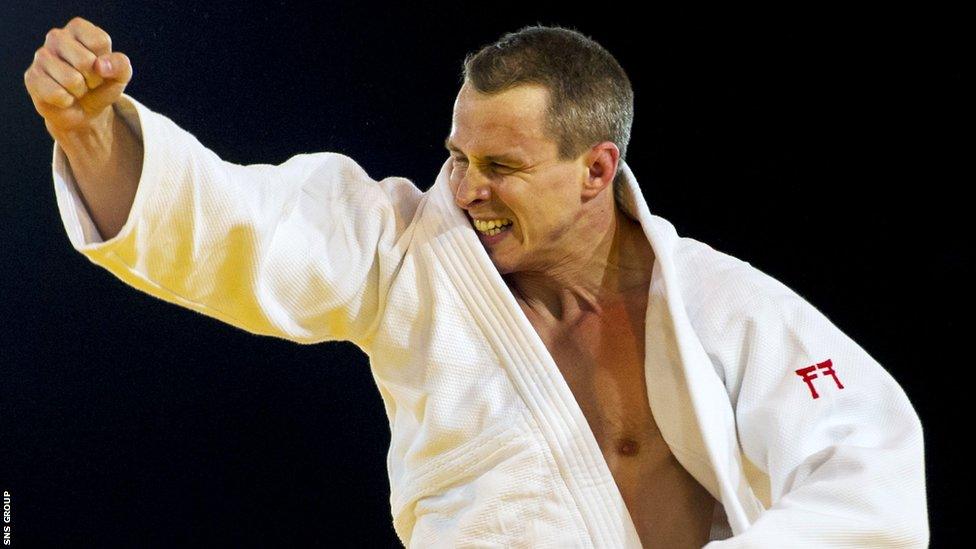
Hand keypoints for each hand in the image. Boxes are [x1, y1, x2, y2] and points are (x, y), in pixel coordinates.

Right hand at [23, 16, 132, 136]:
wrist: (84, 111)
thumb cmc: (102, 85)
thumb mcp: (120, 75)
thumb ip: (120, 64)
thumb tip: (100, 65)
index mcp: (79, 28)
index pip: (100, 42)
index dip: (106, 63)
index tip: (101, 68)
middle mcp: (57, 36)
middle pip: (85, 61)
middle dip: (93, 79)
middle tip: (88, 81)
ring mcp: (41, 56)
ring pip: (72, 79)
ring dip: (80, 91)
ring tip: (76, 88)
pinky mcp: (32, 77)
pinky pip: (57, 94)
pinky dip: (66, 101)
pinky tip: (63, 96)